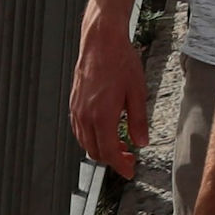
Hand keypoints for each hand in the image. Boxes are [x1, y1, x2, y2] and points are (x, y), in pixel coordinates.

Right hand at [68, 19, 148, 175]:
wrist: (101, 42)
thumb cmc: (121, 62)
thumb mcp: (138, 91)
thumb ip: (138, 120)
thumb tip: (141, 142)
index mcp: (102, 116)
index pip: (109, 152)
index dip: (120, 166)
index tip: (130, 172)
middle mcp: (85, 117)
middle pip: (95, 151)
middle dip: (113, 159)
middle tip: (130, 157)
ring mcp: (76, 111)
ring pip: (85, 142)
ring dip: (102, 149)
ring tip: (121, 144)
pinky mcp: (74, 104)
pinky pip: (80, 130)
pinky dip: (92, 137)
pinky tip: (107, 131)